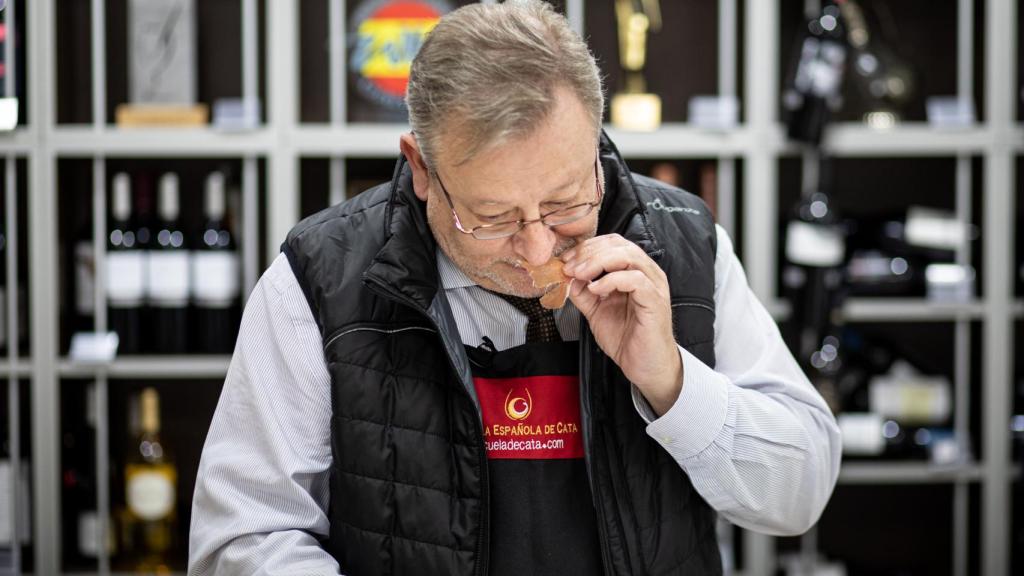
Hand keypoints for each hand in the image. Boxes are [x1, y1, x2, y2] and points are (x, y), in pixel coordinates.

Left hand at [562, 234, 681, 415]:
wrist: (644, 367)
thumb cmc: (627, 339)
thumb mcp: (596, 311)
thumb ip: (582, 292)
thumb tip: (567, 276)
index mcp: (634, 272)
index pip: (612, 243)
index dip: (587, 247)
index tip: (566, 260)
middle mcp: (647, 273)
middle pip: (618, 245)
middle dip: (588, 252)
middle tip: (569, 267)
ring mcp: (653, 285)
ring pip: (628, 255)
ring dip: (597, 262)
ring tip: (579, 275)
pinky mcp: (655, 300)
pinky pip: (635, 279)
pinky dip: (611, 280)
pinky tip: (595, 289)